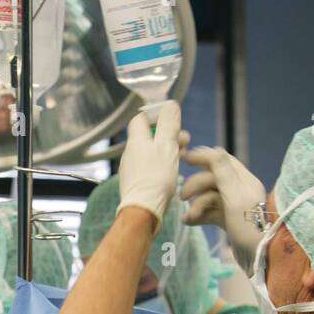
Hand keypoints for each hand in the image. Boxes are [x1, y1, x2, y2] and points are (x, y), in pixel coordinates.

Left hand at [116, 101, 181, 229]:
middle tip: (184, 141)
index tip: (171, 121)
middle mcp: (129, 152)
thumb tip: (170, 104)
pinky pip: (147, 167)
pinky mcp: (133, 183)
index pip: (141, 118)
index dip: (156, 116)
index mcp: (136, 140)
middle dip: (167, 135)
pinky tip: (169, 173)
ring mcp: (130, 168)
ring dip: (165, 151)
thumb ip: (169, 124)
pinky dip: (159, 165)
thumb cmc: (156, 177)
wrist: (143, 209)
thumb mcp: (168, 145)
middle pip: (148, 136)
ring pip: (149, 152)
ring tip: (181, 157)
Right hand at [181, 145, 266, 273]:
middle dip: (195, 186)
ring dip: (195, 205)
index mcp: (244, 180)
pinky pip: (209, 212)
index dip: (203, 157)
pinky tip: (189, 222)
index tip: (184, 158)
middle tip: (182, 197)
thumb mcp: (235, 196)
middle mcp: (239, 189)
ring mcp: (233, 205)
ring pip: (207, 196)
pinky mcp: (227, 220)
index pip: (221, 160)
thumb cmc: (249, 226)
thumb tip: (214, 149)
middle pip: (211, 178)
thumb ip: (223, 172)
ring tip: (188, 218)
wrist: (259, 259)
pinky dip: (198, 215)